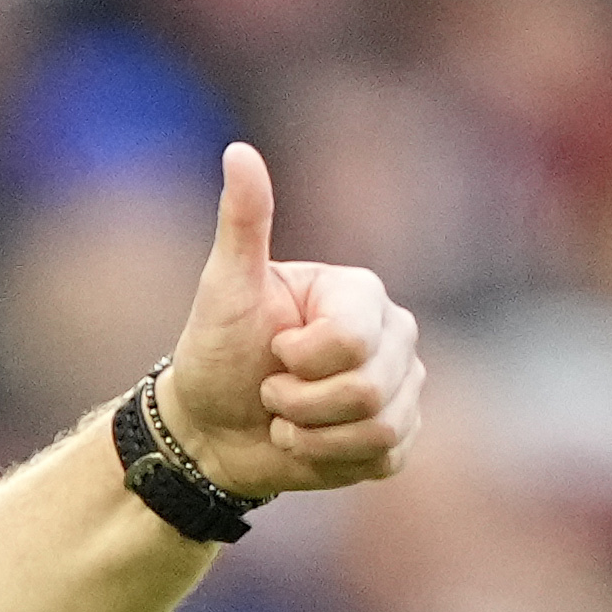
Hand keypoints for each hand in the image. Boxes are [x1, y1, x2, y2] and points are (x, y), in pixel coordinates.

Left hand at [160, 141, 423, 501]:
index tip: (273, 351)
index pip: (352, 341)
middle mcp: (394, 336)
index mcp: (360, 294)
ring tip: (285, 420)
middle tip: (271, 393)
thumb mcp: (224, 288)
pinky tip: (308, 443)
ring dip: (313, 436)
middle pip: (370, 389)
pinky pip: (387, 456)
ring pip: (381, 426)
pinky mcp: (397, 436)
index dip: (301, 361)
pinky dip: (334, 460)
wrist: (209, 427)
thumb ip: (243, 222)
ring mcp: (402, 386)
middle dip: (301, 403)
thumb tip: (239, 150)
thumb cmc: (215, 353)